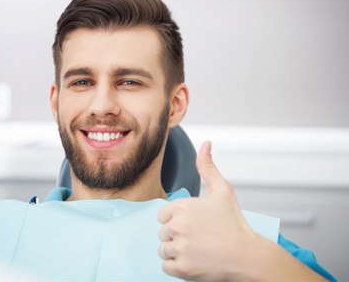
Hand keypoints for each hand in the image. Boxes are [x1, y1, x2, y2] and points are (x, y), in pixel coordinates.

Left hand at [157, 141, 327, 281]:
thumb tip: (206, 143)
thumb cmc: (234, 223)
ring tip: (197, 249)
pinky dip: (177, 265)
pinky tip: (193, 260)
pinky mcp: (181, 268)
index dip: (177, 220)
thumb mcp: (223, 190)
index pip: (163, 215)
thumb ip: (208, 166)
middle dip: (177, 235)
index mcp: (182, 207)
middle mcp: (177, 226)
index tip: (194, 224)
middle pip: (163, 232)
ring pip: (163, 249)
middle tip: (198, 238)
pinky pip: (165, 266)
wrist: (248, 256)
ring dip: (176, 250)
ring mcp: (179, 248)